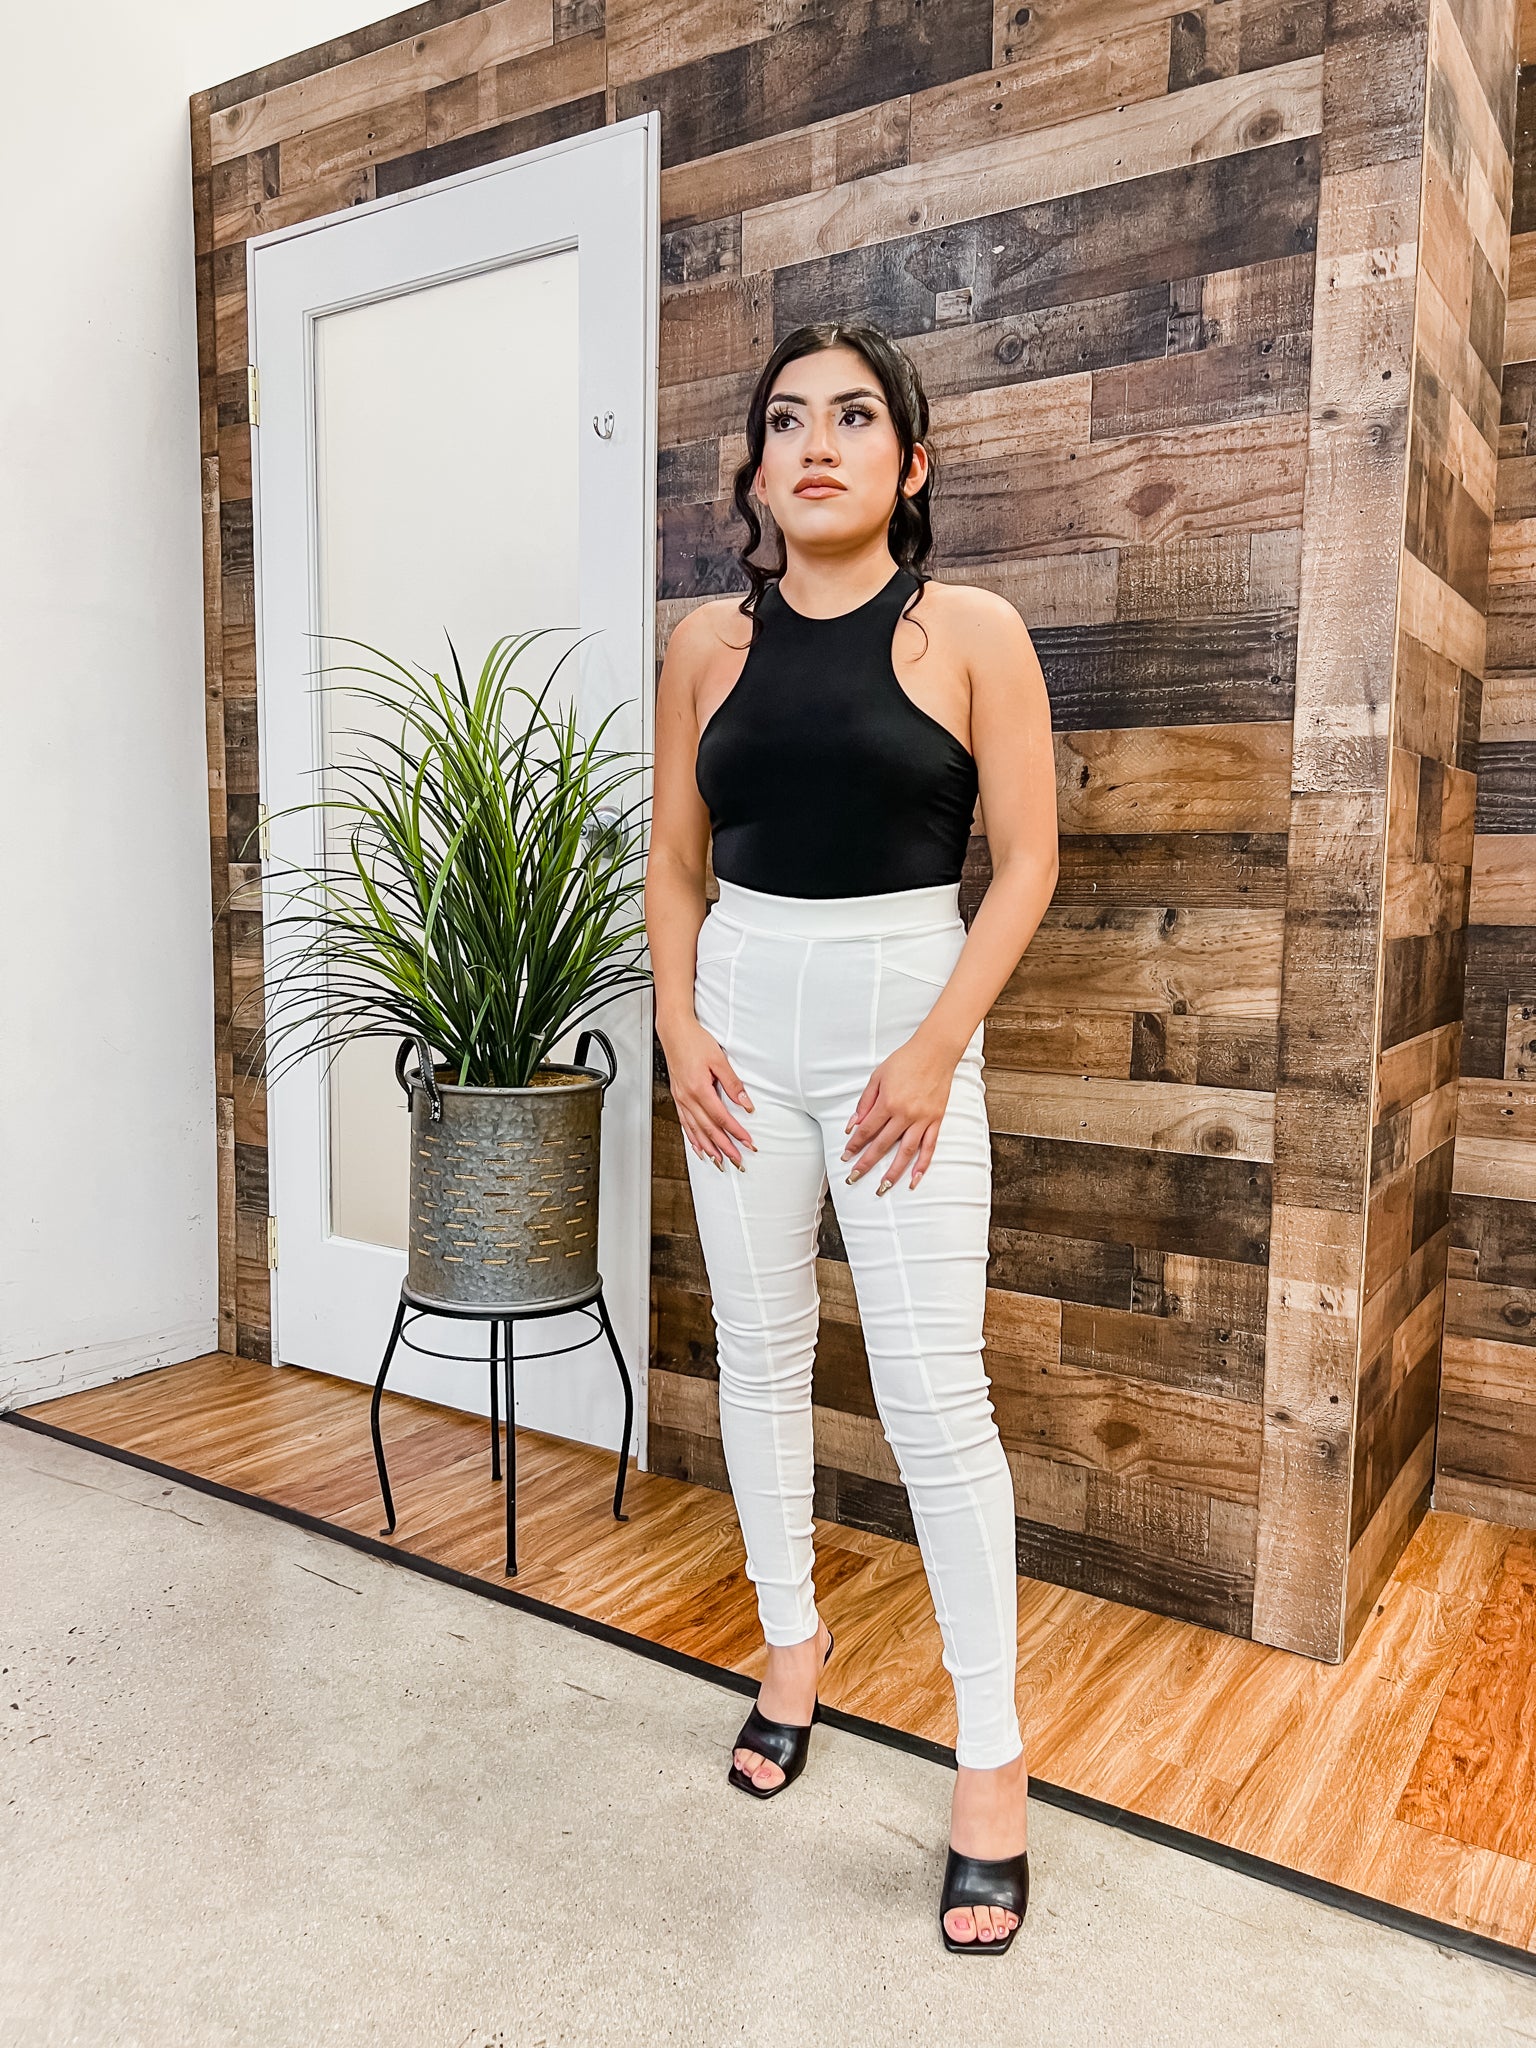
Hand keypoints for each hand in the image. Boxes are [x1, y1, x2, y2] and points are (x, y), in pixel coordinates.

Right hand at [663, 1017, 756, 1169]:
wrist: (674, 1031)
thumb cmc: (695, 1041)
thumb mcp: (719, 1060)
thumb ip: (732, 1083)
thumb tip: (745, 1103)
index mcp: (699, 1089)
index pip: (721, 1117)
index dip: (735, 1132)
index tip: (747, 1142)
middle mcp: (687, 1097)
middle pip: (708, 1129)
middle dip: (724, 1147)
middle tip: (736, 1160)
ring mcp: (681, 1098)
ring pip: (695, 1130)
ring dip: (708, 1147)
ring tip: (719, 1161)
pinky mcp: (678, 1096)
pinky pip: (685, 1123)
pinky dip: (692, 1138)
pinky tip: (698, 1146)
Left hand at [840, 1029, 959, 1194]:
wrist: (935, 1051)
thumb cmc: (905, 1061)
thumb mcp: (878, 1077)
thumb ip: (865, 1102)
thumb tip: (853, 1124)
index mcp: (888, 1103)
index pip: (867, 1130)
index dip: (854, 1145)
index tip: (846, 1157)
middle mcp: (905, 1115)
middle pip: (882, 1145)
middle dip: (866, 1164)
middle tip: (854, 1178)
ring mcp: (922, 1119)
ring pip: (905, 1152)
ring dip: (893, 1172)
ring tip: (882, 1188)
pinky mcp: (936, 1120)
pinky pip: (929, 1147)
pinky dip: (922, 1165)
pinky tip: (914, 1180)